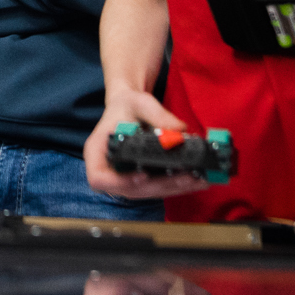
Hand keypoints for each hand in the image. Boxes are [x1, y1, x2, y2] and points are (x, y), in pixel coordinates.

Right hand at [82, 86, 212, 198]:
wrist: (130, 108)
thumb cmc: (128, 105)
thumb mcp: (139, 102)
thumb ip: (157, 114)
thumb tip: (179, 129)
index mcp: (97, 152)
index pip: (99, 178)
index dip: (119, 182)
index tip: (142, 176)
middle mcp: (109, 170)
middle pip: (130, 190)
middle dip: (159, 186)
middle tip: (185, 178)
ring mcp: (125, 179)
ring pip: (147, 192)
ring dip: (172, 188)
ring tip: (197, 180)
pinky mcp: (142, 180)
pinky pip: (157, 188)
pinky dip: (177, 185)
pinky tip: (196, 180)